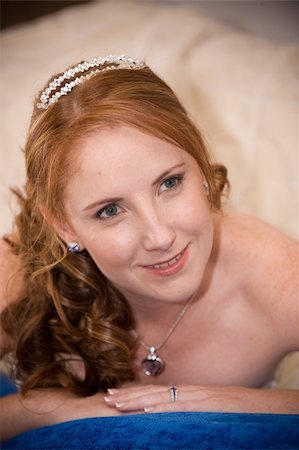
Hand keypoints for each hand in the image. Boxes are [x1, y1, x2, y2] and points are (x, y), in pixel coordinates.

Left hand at [104, 384, 257, 413]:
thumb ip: (185, 409)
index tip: (114, 396)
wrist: (252, 404)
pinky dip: (160, 410)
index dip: (132, 394)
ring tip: (115, 404)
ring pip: (158, 399)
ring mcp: (191, 399)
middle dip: (126, 396)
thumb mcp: (202, 407)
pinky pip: (177, 409)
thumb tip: (166, 417)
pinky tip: (145, 412)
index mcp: (183, 393)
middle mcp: (184, 392)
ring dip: (135, 402)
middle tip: (105, 398)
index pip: (152, 393)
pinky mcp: (200, 407)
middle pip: (150, 393)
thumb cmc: (229, 408)